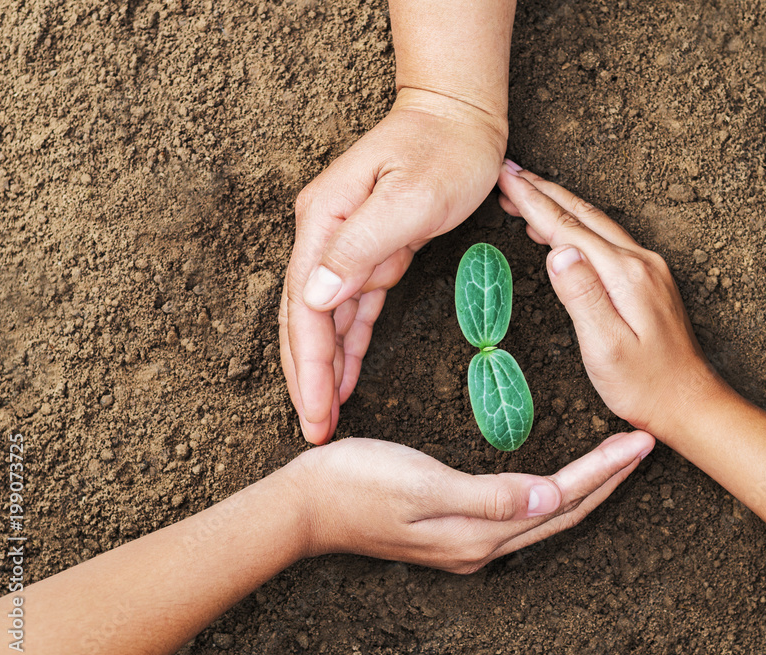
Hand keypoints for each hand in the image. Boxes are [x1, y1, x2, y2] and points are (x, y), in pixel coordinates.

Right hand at [280, 88, 507, 443]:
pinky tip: (347, 376)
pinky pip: (354, 308)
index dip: (309, 366)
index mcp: (324, 222)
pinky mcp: (371, 249)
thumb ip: (360, 247)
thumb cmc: (445, 150)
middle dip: (308, 378)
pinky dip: (349, 343)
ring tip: (325, 417)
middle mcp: (324, 234)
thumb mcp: (409, 198)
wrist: (461, 114)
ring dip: (325, 368)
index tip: (315, 413)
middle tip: (314, 430)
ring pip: (326, 319)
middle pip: (304, 319)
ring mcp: (344, 243)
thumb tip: (313, 297)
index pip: (305, 307)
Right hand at [286, 431, 654, 573]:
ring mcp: (468, 544)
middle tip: (644, 444)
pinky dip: (554, 492)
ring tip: (616, 459)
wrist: (304, 506)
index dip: (603, 470)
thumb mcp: (420, 485)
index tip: (639, 440)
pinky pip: (522, 515)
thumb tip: (550, 501)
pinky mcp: (455, 533)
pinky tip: (559, 480)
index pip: (560, 500)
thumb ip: (486, 496)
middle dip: (608, 480)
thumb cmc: (355, 483)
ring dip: (587, 488)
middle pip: (563, 514)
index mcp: (478, 533)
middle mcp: (481, 546)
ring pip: (546, 516)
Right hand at [497, 161, 721, 442]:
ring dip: (558, 205)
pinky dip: (577, 227)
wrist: (690, 404)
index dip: (533, 202)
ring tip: (526, 194)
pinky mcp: (648, 281)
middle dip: (542, 192)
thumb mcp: (606, 348)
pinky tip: (562, 234)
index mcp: (625, 275)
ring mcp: (647, 269)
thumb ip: (582, 296)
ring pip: (594, 224)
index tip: (505, 178)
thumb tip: (558, 251)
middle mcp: (640, 262)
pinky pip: (605, 241)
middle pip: (582, 215)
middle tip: (508, 173)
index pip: (569, 229)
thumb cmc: (645, 386)